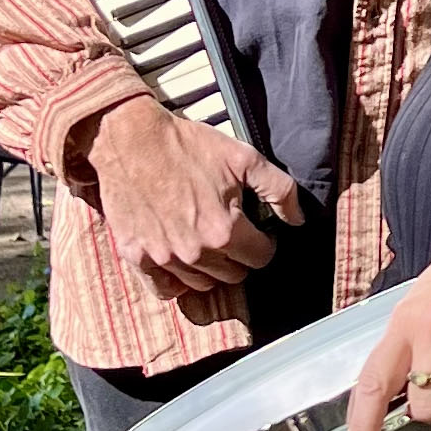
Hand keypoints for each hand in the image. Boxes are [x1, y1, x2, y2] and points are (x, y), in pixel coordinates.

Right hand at [74, 95, 300, 310]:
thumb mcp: (245, 158)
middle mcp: (195, 252)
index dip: (264, 242)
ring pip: (202, 284)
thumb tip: (299, 219)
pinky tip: (182, 264)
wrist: (132, 139)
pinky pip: (164, 290)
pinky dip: (176, 283)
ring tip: (209, 244)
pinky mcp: (137, 257)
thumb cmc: (189, 146)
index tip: (257, 230)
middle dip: (239, 256)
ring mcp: (163, 258)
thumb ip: (279, 190)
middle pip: (233, 274)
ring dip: (211, 269)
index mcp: (225, 231)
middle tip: (232, 233)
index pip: (260, 257)